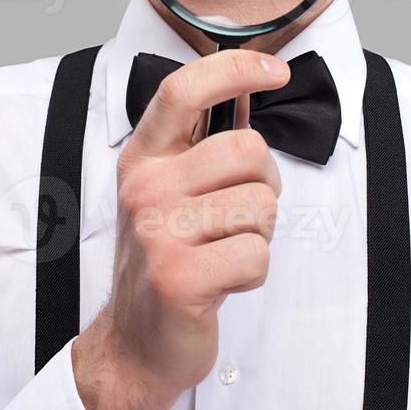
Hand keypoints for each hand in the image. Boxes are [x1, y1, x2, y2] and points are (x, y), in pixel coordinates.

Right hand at [72, 48, 289, 409]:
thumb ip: (205, 144)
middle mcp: (145, 187)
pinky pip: (257, 254)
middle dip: (265, 183)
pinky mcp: (178, 276)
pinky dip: (254, 272)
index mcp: (144, 157)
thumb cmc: (165, 258)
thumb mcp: (171, 191)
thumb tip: (248, 92)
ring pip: (260, 204)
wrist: (136, 341)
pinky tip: (223, 280)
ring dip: (259, 233)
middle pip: (246, 150)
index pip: (183, 90)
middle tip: (240, 215)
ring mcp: (158, 231)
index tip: (274, 70)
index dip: (234, 69)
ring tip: (225, 249)